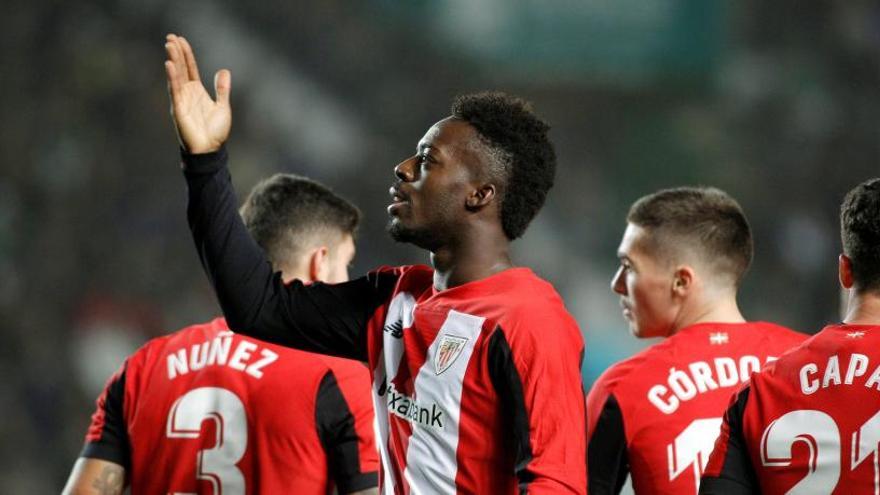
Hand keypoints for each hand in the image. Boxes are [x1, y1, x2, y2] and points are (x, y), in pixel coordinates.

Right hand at [164, 34, 230, 153]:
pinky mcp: (178, 109)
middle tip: (171, 37)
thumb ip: (222, 89)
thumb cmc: (215, 132)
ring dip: (173, 60)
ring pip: (176, 76)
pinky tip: (169, 65)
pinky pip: (174, 91)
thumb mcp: (223, 106)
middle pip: (181, 68)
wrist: (211, 150)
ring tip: (169, 45)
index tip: (180, 39)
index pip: (189, 68)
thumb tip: (224, 71)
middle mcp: (187, 94)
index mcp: (197, 91)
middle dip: (176, 52)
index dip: (186, 54)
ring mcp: (181, 101)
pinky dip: (172, 78)